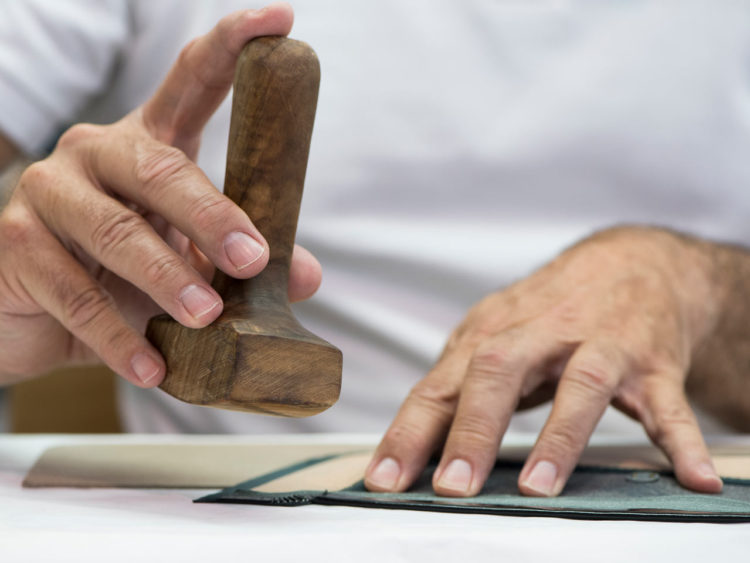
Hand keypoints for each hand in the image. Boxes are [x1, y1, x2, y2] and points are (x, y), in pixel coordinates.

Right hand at [0, 3, 320, 386]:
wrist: (28, 312)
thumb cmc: (118, 273)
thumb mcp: (185, 261)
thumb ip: (238, 262)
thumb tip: (304, 276)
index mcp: (147, 144)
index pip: (191, 81)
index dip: (232, 45)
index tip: (280, 18)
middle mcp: (96, 153)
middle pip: (162, 169)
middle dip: (212, 215)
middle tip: (254, 258)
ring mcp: (50, 193)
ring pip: (117, 232)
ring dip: (166, 279)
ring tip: (205, 318)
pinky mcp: (15, 245)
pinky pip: (74, 293)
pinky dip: (118, 335)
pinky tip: (152, 366)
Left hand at [365, 226, 723, 496]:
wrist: (633, 264)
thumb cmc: (551, 311)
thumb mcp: (496, 336)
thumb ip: (459, 383)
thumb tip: (410, 440)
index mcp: (492, 334)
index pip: (440, 386)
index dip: (409, 432)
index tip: (383, 479)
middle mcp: (541, 334)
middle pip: (497, 373)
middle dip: (471, 431)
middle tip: (451, 486)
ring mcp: (599, 344)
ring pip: (580, 384)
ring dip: (558, 437)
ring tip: (538, 486)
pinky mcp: (652, 361)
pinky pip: (668, 403)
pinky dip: (681, 440)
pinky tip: (689, 476)